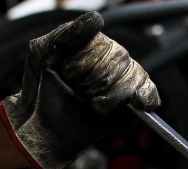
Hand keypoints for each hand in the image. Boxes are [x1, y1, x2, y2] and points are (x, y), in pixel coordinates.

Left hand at [0, 11, 159, 168]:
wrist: (42, 130)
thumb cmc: (39, 91)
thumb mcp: (42, 52)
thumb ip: (67, 32)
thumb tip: (97, 19)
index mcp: (90, 47)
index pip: (101, 45)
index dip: (83, 64)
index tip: (66, 76)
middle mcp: (108, 61)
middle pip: (119, 60)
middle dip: (95, 81)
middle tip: (78, 92)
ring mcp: (120, 82)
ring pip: (132, 77)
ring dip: (111, 96)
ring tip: (92, 104)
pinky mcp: (128, 104)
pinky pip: (148, 91)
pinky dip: (146, 96)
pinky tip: (139, 103)